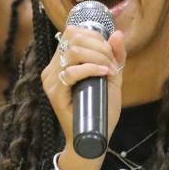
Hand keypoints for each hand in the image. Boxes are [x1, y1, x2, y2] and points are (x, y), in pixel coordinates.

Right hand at [42, 26, 125, 151]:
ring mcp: (51, 81)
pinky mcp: (55, 94)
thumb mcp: (111, 77)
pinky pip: (71, 72)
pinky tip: (104, 73)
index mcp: (62, 62)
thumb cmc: (101, 108)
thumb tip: (117, 33)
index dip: (94, 36)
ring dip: (97, 57)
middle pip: (73, 38)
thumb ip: (115, 56)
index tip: (110, 52)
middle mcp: (52, 68)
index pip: (72, 32)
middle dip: (99, 46)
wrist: (95, 137)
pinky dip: (91, 69)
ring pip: (72, 52)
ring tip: (109, 70)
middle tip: (112, 64)